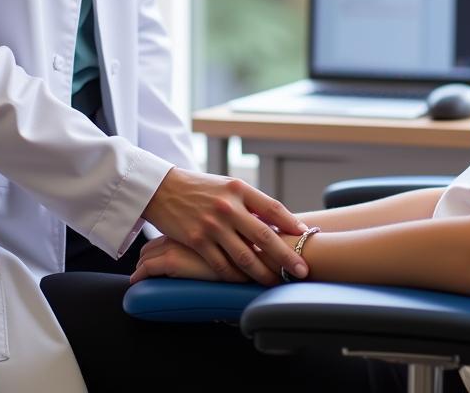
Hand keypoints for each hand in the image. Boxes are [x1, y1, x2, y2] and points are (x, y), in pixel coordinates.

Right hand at [142, 168, 309, 284]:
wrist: (163, 189)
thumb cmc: (200, 188)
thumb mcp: (227, 187)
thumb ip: (249, 202)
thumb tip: (275, 223)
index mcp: (239, 189)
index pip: (272, 207)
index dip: (291, 223)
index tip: (306, 236)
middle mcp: (229, 206)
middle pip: (264, 236)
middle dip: (286, 256)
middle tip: (302, 270)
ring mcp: (213, 225)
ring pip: (245, 256)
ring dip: (263, 273)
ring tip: (276, 283)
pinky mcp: (197, 240)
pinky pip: (221, 265)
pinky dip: (236, 277)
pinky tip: (245, 283)